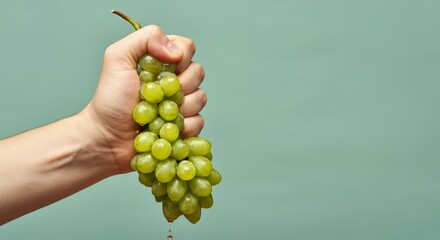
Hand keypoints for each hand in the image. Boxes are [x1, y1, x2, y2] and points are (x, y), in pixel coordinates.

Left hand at [79, 25, 206, 173]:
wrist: (107, 138)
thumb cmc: (110, 100)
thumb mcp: (117, 59)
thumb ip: (144, 39)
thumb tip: (175, 50)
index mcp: (161, 61)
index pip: (187, 47)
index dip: (180, 57)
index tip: (162, 69)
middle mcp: (174, 79)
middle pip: (198, 72)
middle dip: (180, 85)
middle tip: (158, 94)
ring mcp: (180, 103)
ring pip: (200, 97)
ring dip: (180, 107)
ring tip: (158, 114)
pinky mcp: (184, 125)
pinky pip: (198, 121)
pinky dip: (184, 126)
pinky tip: (165, 129)